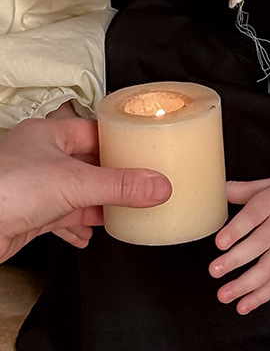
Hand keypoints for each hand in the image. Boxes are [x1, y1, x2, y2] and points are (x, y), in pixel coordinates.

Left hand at [0, 117, 171, 261]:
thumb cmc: (6, 188)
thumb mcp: (76, 183)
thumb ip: (120, 186)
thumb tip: (158, 185)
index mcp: (49, 133)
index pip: (94, 131)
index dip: (119, 141)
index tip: (143, 152)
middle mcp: (39, 157)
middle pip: (87, 165)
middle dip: (111, 179)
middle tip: (139, 185)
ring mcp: (32, 187)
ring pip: (74, 193)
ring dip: (97, 205)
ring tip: (122, 211)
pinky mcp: (27, 216)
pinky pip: (60, 217)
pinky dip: (77, 225)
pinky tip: (89, 234)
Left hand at [208, 126, 269, 314]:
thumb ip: (244, 190)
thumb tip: (219, 192)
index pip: (254, 215)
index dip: (236, 230)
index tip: (219, 243)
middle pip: (259, 244)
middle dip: (235, 260)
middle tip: (214, 270)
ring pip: (268, 269)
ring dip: (244, 284)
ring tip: (223, 294)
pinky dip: (261, 296)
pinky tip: (243, 305)